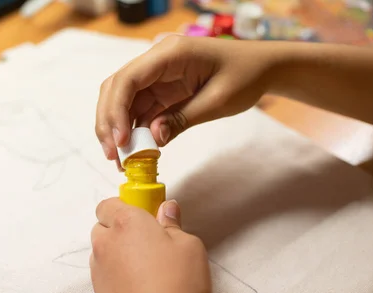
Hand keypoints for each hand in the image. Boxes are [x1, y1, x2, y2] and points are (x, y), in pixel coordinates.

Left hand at [90, 198, 210, 292]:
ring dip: (118, 253)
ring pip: (103, 251)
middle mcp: (105, 243)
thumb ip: (173, 224)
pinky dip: (117, 275)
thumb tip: (166, 210)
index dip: (125, 207)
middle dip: (120, 230)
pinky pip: (105, 274)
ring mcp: (97, 270)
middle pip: (103, 226)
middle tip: (149, 244)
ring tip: (147, 271)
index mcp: (126, 223)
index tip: (145, 217)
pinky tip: (140, 289)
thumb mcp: (190, 248)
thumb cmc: (178, 287)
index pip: (109, 203)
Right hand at [95, 35, 275, 159]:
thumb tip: (152, 140)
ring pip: (123, 101)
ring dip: (118, 129)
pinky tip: (135, 151)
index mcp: (170, 54)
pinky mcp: (161, 89)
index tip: (119, 141)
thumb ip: (182, 119)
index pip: (128, 79)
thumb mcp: (217, 101)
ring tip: (121, 159)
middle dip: (109, 122)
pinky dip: (134, 130)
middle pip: (116, 89)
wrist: (263, 67)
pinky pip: (139, 109)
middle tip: (113, 156)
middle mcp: (157, 61)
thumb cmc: (246, 76)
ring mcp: (157, 75)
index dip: (116, 111)